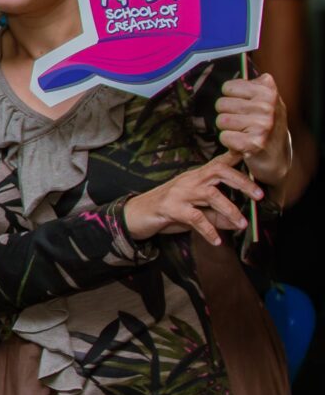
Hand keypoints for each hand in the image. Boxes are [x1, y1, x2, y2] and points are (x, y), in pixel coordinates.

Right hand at [124, 151, 262, 244]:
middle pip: (219, 172)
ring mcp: (179, 193)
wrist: (135, 215)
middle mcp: (189, 180)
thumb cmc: (167, 211)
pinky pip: (195, 218)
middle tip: (259, 196)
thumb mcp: (196, 211)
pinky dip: (208, 230)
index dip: (237, 156)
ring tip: (242, 224)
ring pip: (210, 194)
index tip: (254, 154)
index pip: (219, 162)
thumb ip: (217, 215)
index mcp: (196, 177)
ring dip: (230, 209)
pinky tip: (217, 241)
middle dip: (242, 182)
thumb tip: (240, 222)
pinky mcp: (170, 208)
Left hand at [216, 73, 291, 188]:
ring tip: (242, 132)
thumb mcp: (267, 100)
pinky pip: (224, 137)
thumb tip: (241, 65)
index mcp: (268, 92)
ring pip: (221, 120)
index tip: (242, 107)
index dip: (230, 98)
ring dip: (227, 129)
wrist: (277, 156)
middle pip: (221, 104)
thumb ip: (255, 84)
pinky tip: (242, 143)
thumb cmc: (266, 125)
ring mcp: (262, 125)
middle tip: (242, 123)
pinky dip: (229, 142)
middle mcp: (267, 106)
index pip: (228, 87)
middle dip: (227, 114)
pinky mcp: (254, 142)